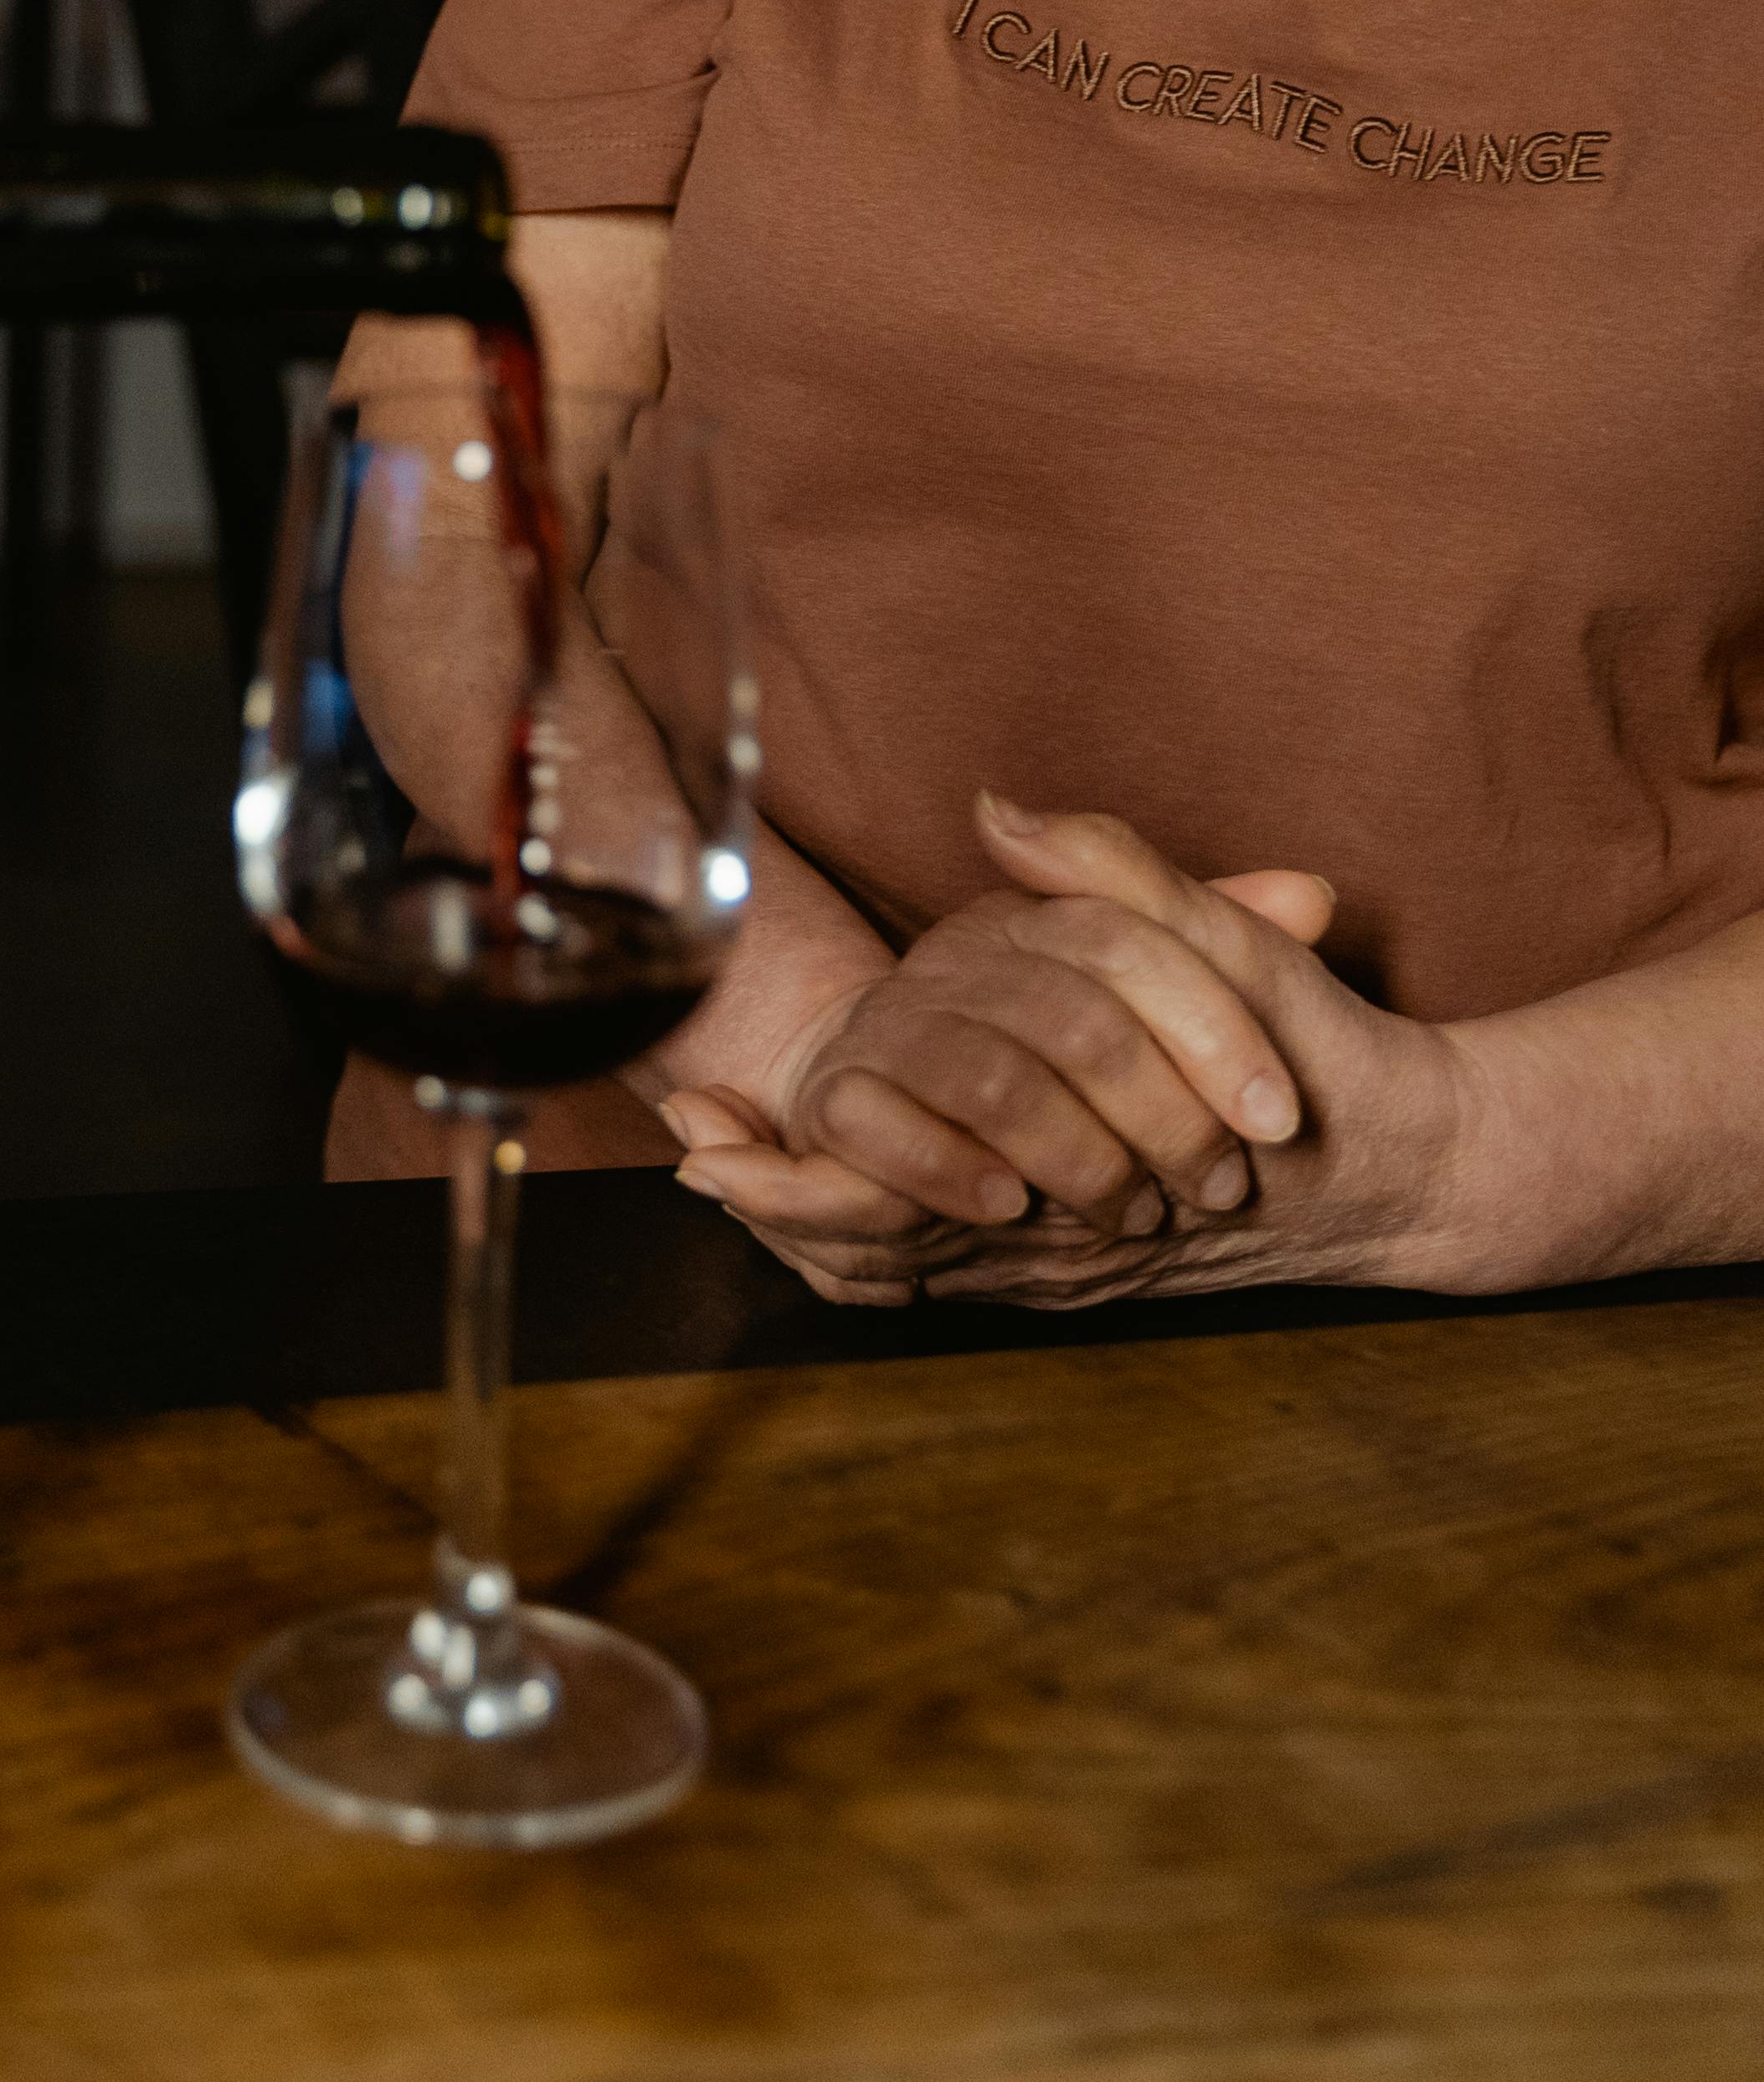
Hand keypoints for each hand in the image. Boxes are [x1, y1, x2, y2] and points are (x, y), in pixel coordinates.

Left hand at [665, 795, 1452, 1310]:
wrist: (1397, 1168)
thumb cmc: (1304, 1050)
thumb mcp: (1213, 946)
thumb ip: (1108, 874)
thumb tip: (996, 811)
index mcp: (1076, 1178)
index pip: (897, 1205)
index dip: (790, 1183)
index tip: (703, 1142)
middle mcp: (1057, 1245)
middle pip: (879, 1255)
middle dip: (773, 1205)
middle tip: (685, 1151)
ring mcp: (1064, 1267)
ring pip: (907, 1271)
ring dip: (806, 1225)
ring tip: (709, 1165)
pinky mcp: (1076, 1267)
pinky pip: (953, 1270)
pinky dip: (871, 1241)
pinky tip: (804, 1199)